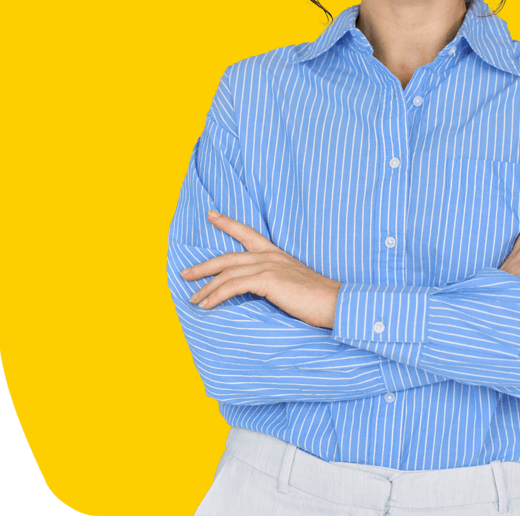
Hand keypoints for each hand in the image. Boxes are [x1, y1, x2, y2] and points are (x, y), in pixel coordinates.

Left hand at [180, 211, 341, 328]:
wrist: (335, 302)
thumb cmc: (317, 299)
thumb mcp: (293, 284)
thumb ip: (274, 282)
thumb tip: (256, 292)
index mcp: (276, 254)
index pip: (248, 233)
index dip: (227, 223)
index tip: (211, 214)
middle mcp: (270, 256)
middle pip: (228, 256)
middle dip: (204, 266)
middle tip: (185, 274)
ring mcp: (269, 266)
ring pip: (227, 273)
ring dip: (206, 287)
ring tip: (193, 300)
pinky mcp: (268, 280)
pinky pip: (233, 286)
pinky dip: (216, 295)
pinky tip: (206, 305)